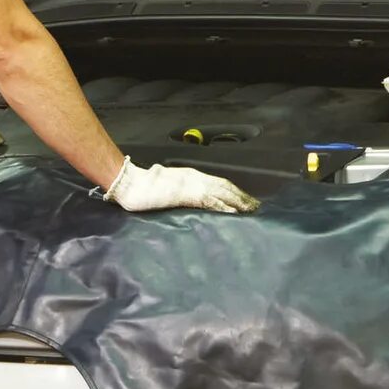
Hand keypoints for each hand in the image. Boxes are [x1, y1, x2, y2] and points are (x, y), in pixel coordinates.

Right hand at [107, 159, 259, 214]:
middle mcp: (195, 177)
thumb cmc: (145, 187)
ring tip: (250, 211)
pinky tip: (233, 213)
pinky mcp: (186, 194)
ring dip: (238, 202)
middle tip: (256, 208)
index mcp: (191, 176)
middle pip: (225, 186)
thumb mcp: (168, 188)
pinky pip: (209, 201)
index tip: (246, 200)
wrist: (132, 185)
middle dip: (241, 197)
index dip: (234, 191)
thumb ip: (182, 193)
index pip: (219, 183)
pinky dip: (223, 207)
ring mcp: (191, 185)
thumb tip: (191, 202)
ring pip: (221, 192)